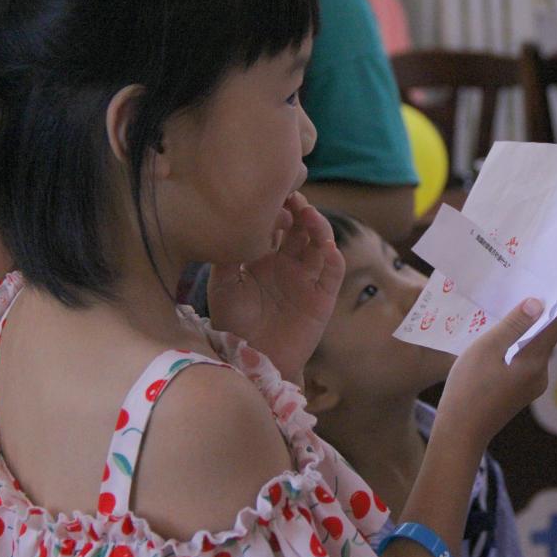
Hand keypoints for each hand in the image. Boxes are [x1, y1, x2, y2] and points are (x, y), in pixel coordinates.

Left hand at [206, 192, 344, 384]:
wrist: (252, 359)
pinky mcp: (322, 297)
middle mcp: (288, 263)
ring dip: (318, 226)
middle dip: (299, 210)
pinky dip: (334, 257)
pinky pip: (333, 273)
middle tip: (292, 196)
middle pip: (301, 228)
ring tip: (308, 214)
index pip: (276, 224)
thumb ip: (227, 258)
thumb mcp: (222, 287)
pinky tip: (327, 246)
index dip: (277, 209)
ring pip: (320, 244)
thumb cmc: (233, 324)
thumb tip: (233, 225)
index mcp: (264, 257)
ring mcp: (307, 278)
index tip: (269, 198)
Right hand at [435, 300, 556, 450]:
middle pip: (547, 335)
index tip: (554, 278)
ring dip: (526, 328)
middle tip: (527, 285)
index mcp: (535, 362)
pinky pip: (525, 360)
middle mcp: (540, 374)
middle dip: (540, 311)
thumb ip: (512, 325)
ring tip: (511, 305)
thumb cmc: (468, 390)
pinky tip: (501, 335)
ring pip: (535, 348)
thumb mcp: (486, 350)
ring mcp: (531, 385)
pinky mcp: (520, 392)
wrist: (459, 434)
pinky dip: (518, 344)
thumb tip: (537, 302)